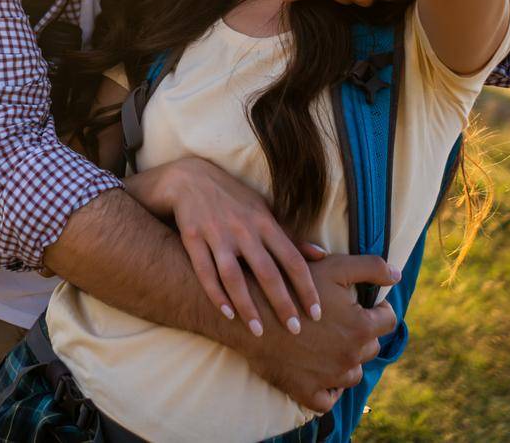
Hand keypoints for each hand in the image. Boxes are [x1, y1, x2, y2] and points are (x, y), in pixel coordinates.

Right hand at [131, 158, 322, 336]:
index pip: (292, 259)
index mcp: (264, 222)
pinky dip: (216, 294)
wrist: (188, 178)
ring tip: (259, 331)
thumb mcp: (263, 211)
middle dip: (282, 303)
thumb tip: (322, 255)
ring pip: (234, 277)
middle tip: (294, 330)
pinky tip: (227, 314)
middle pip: (267, 272)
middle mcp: (243, 229)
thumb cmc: (232, 199)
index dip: (306, 287)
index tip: (316, 313)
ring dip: (248, 306)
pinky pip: (204, 272)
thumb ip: (289, 236)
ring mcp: (216, 234)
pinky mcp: (192, 238)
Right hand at [245, 253, 401, 413]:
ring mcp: (331, 377)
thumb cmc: (291, 287)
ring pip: (353, 373)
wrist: (250, 314)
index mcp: (360, 327)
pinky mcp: (308, 392)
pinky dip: (329, 390)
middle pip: (371, 347)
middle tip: (341, 322)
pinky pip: (329, 399)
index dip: (379, 309)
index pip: (388, 320)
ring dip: (347, 361)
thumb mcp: (333, 267)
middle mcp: (351, 356)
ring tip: (330, 346)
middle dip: (361, 334)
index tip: (366, 305)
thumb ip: (370, 267)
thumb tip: (397, 275)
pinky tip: (322, 373)